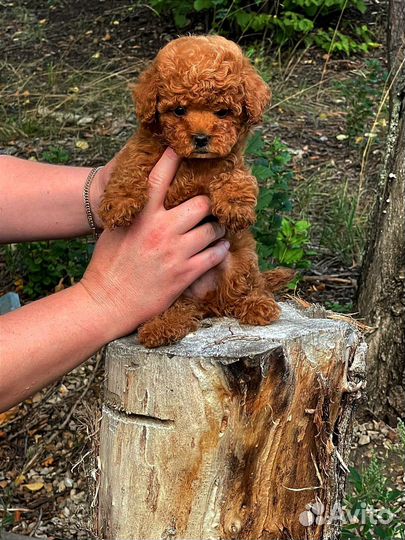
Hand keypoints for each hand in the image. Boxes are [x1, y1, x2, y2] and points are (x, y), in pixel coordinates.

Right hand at [79, 148, 229, 339]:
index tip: (184, 149)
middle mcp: (161, 229)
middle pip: (201, 203)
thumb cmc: (108, 265)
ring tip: (217, 228)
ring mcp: (176, 252)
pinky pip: (215, 255)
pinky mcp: (185, 274)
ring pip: (213, 229)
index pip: (160, 178)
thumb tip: (148, 195)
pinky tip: (220, 247)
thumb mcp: (116, 229)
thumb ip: (136, 211)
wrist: (108, 302)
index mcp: (142, 215)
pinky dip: (220, 249)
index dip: (174, 159)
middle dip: (208, 204)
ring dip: (217, 228)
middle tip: (211, 206)